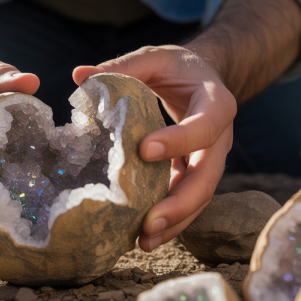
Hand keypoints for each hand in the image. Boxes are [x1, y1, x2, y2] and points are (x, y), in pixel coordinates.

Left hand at [73, 45, 235, 251]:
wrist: (203, 79)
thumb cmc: (178, 68)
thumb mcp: (156, 59)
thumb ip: (123, 66)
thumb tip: (80, 75)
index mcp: (216, 103)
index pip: (204, 127)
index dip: (178, 141)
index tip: (143, 150)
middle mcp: (220, 138)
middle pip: (207, 177)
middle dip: (180, 204)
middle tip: (149, 222)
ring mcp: (210, 161)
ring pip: (199, 198)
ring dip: (175, 223)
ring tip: (144, 242)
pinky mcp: (195, 175)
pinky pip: (187, 202)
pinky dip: (169, 221)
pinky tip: (143, 238)